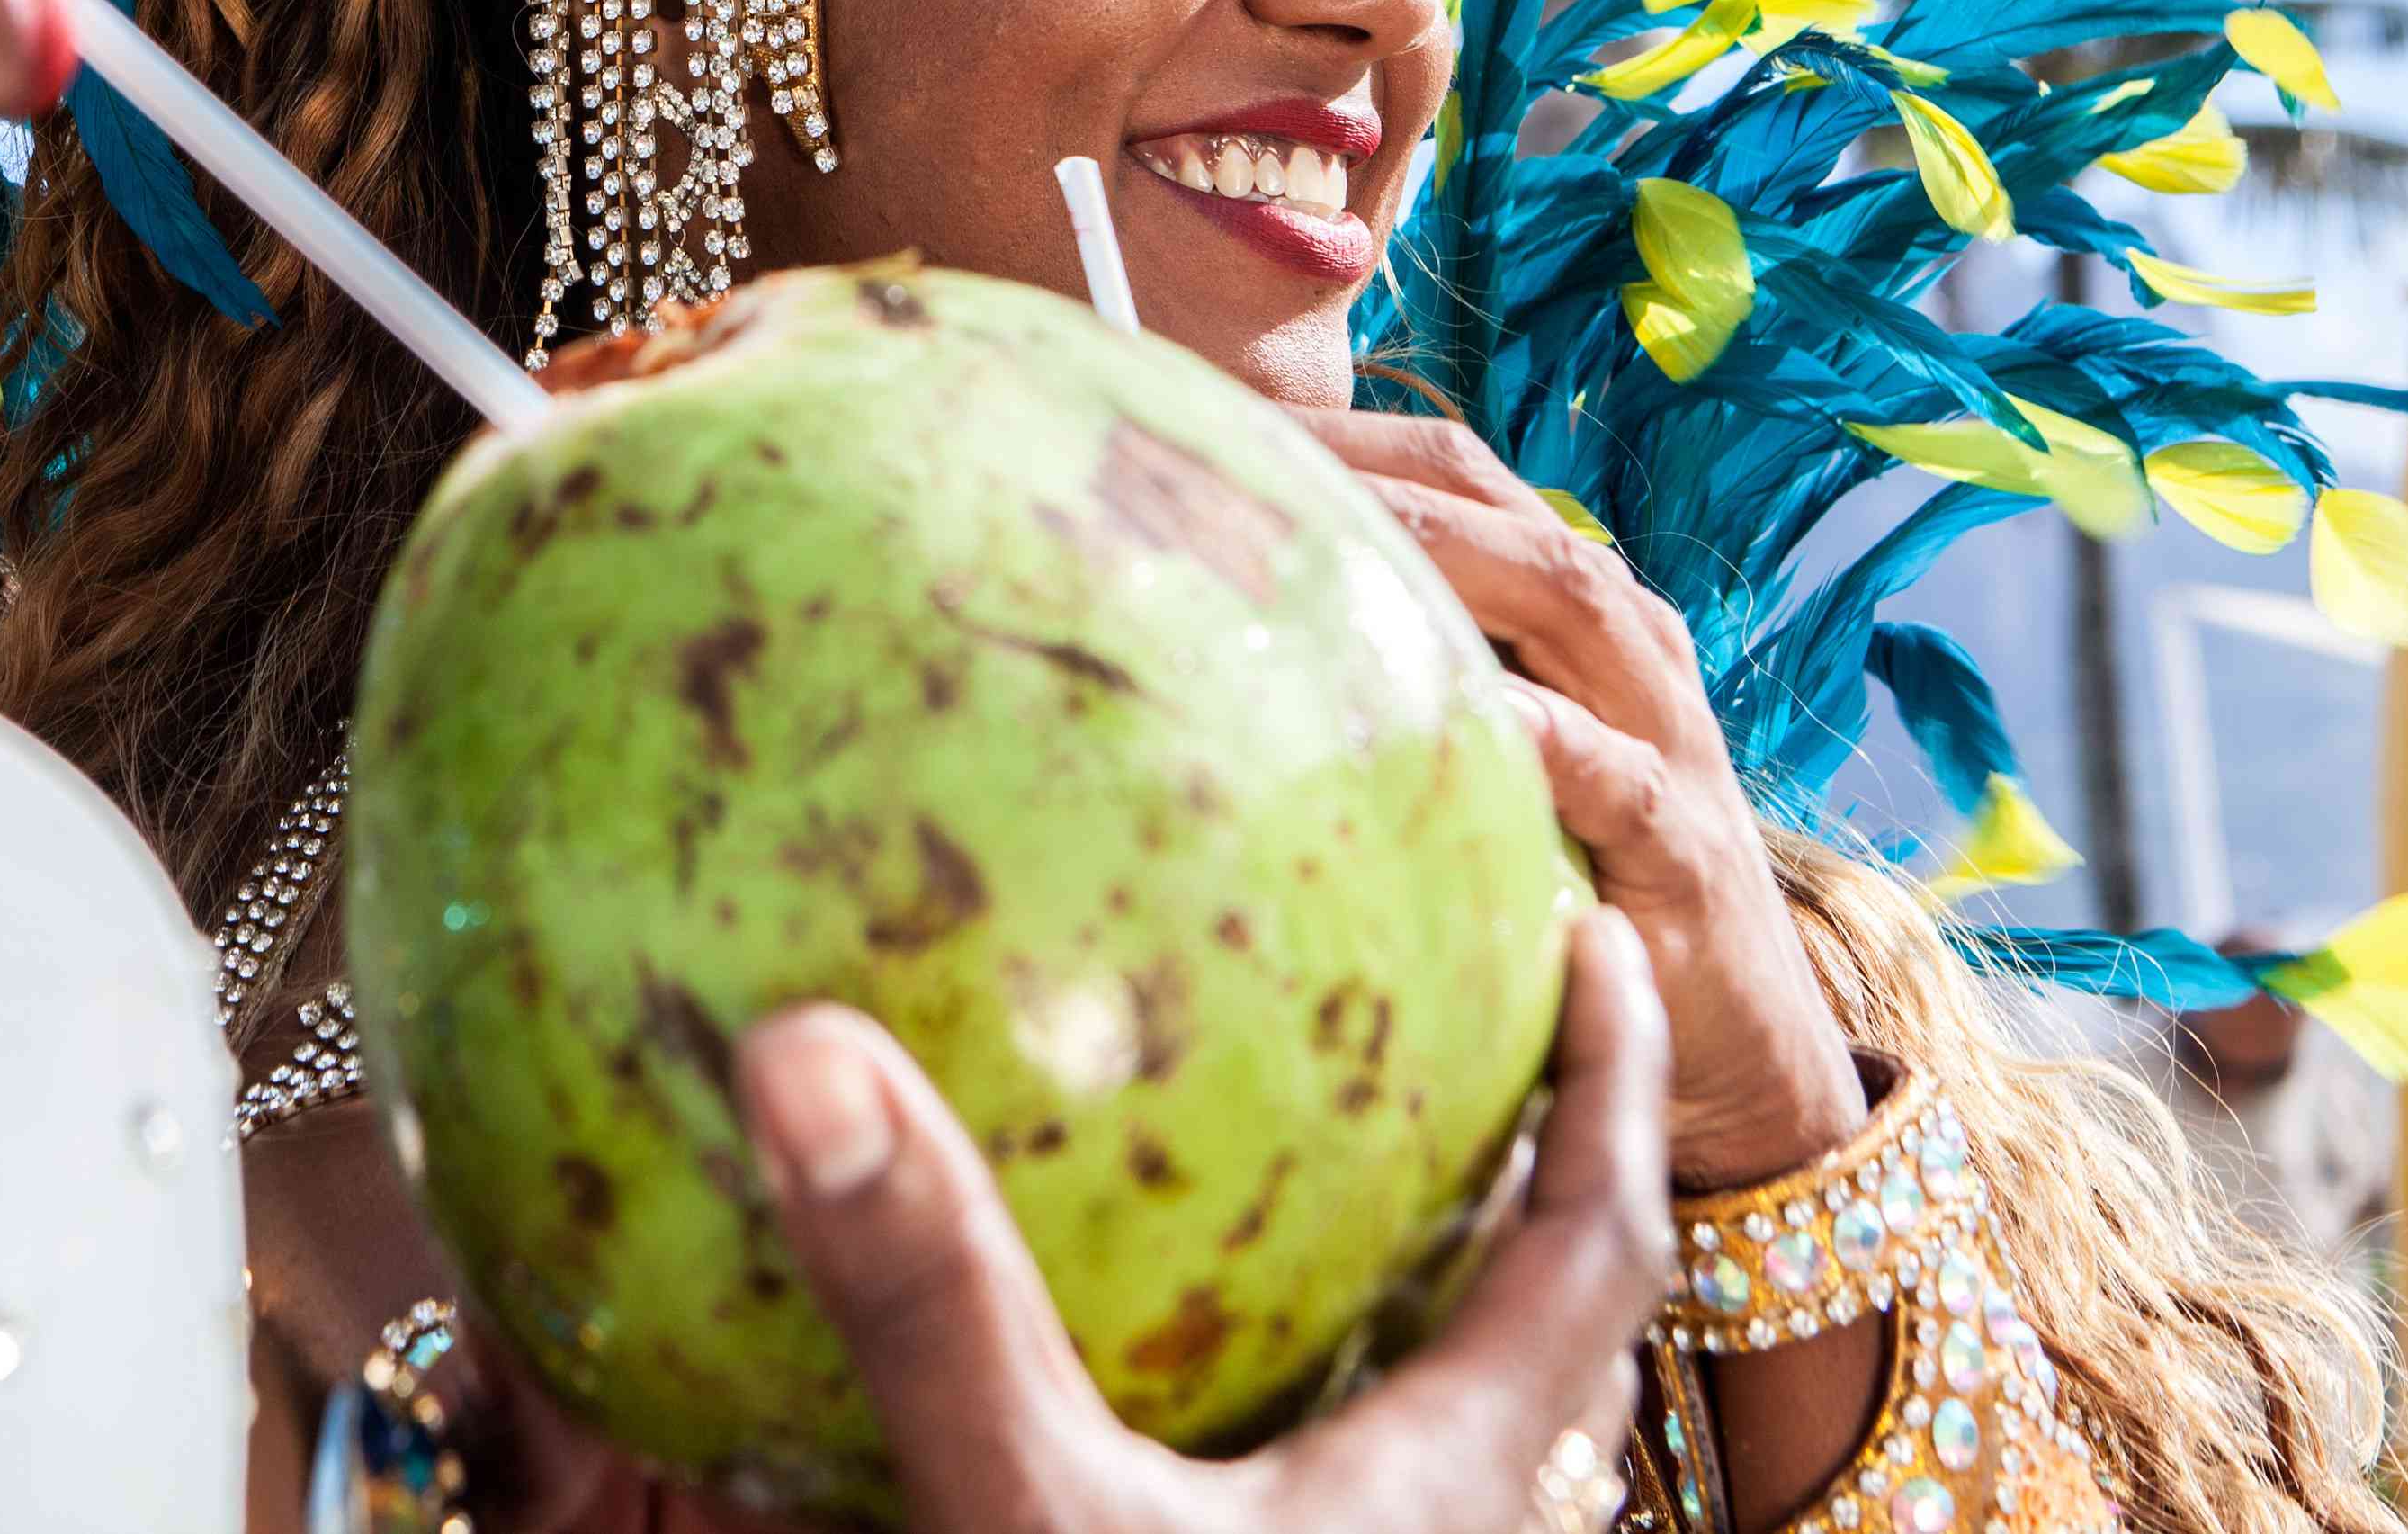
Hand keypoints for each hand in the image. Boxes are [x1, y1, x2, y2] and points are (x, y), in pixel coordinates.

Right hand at [713, 906, 1673, 1533]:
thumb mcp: (1028, 1526)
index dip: (1598, 1087)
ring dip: (1405, 1319)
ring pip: (1437, 1451)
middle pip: (1542, 1345)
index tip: (1594, 933)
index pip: (1589, 1246)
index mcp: (1440, 1490)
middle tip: (1460, 1023)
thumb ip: (931, 1306)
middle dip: (1517, 1180)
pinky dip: (1275, 1433)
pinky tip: (1140, 1399)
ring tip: (1318, 1184)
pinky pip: (1315, 1517)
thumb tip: (809, 1049)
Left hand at [1291, 407, 1864, 1186]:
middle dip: (1378, 468)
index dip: (1342, 434)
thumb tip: (1207, 646)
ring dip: (1455, 554)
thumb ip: (1392, 690)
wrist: (1739, 1049)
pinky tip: (1482, 721)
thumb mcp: (1481, 767)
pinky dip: (1551, 739)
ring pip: (1568, 601)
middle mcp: (1623, 646)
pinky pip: (1618, 778)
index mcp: (1569, 612)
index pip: (1455, 476)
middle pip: (1501, 511)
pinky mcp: (1686, 847)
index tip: (1217, 417)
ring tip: (1341, 526)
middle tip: (1251, 447)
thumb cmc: (1576, 886)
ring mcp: (1664, 735)